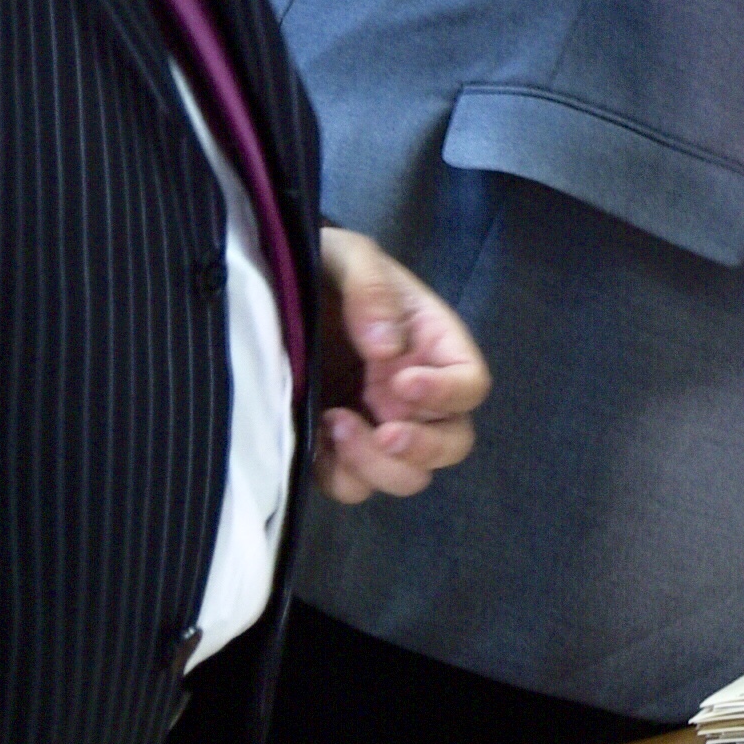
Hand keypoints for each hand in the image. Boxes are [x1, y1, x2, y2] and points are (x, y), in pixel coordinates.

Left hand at [313, 228, 487, 503]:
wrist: (273, 286)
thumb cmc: (328, 267)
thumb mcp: (350, 257)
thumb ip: (370, 289)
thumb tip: (386, 348)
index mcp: (433, 348)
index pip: (470, 386)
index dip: (447, 393)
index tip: (402, 381)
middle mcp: (416, 396)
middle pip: (452, 445)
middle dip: (422, 448)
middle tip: (385, 431)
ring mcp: (378, 426)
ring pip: (407, 477)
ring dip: (376, 464)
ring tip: (334, 422)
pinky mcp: (336, 450)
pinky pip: (351, 485)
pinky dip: (337, 474)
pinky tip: (313, 436)